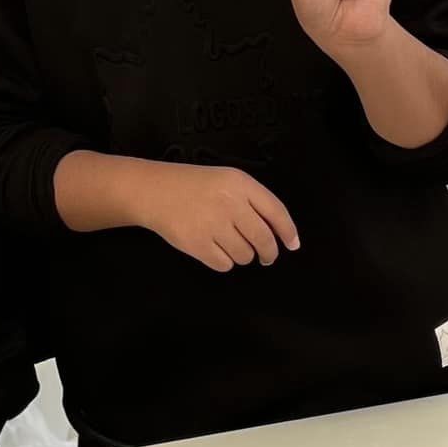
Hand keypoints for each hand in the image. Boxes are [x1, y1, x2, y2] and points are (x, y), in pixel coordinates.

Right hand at [135, 161, 298, 272]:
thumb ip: (254, 202)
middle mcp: (229, 203)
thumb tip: (281, 234)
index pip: (276, 211)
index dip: (288, 231)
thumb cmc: (193, 186)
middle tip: (266, 256)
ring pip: (245, 255)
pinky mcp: (197, 244)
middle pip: (263, 239)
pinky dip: (222, 261)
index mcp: (240, 183)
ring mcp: (213, 224)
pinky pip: (225, 265)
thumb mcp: (227, 181)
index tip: (293, 244)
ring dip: (241, 254)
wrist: (154, 191)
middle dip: (268, 253)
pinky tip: (212, 247)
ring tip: (226, 241)